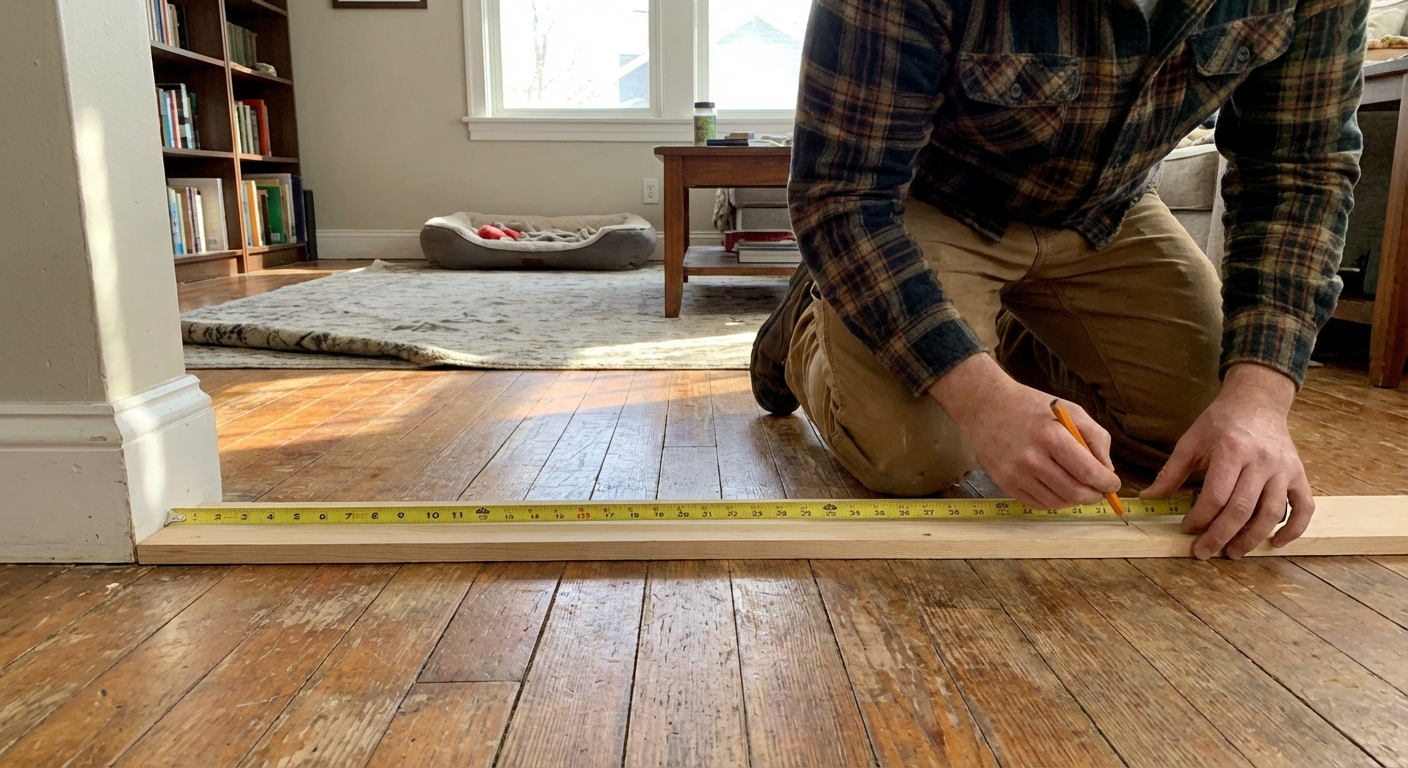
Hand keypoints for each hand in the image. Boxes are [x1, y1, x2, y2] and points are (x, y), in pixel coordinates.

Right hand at [930, 354, 1120, 508]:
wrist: (986, 406)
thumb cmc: (1031, 406)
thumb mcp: (1070, 410)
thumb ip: (1096, 438)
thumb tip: (1107, 471)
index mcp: (1052, 436)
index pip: (1089, 472)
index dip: (1107, 483)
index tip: (1112, 483)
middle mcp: (1032, 459)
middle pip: (1075, 492)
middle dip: (1094, 495)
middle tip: (1098, 490)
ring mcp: (1016, 474)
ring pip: (1058, 502)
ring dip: (1074, 499)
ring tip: (1078, 487)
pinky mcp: (1005, 483)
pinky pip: (1038, 503)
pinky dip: (1054, 500)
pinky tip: (1058, 488)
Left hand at [1141, 363, 1313, 559]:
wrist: (1258, 401)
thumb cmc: (1221, 422)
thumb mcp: (1191, 440)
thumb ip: (1171, 471)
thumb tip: (1147, 498)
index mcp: (1232, 450)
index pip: (1216, 495)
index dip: (1200, 517)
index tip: (1186, 529)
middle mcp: (1262, 461)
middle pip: (1242, 508)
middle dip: (1220, 535)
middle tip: (1204, 552)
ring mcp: (1285, 469)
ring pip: (1272, 513)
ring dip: (1252, 538)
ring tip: (1232, 552)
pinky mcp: (1299, 474)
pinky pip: (1304, 507)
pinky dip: (1294, 529)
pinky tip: (1275, 543)